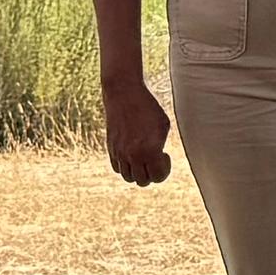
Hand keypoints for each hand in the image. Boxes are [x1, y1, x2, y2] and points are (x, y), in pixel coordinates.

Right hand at [100, 68, 173, 187]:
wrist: (124, 93)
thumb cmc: (148, 107)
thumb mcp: (163, 126)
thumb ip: (161, 146)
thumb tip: (158, 160)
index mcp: (149, 151)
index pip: (158, 177)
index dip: (165, 170)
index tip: (164, 154)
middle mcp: (132, 155)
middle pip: (143, 181)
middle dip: (151, 173)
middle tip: (154, 157)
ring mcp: (119, 153)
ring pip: (128, 177)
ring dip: (138, 172)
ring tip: (142, 157)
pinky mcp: (110, 148)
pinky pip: (117, 168)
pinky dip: (126, 167)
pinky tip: (131, 154)